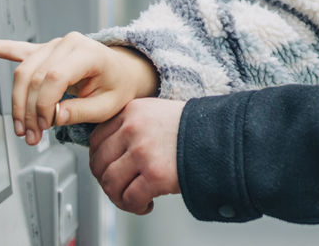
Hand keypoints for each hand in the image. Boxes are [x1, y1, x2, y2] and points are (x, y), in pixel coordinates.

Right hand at [0, 33, 159, 144]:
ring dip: (18, 103)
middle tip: (32, 136)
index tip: (45, 126)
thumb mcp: (108, 105)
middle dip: (29, 111)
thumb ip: (81, 111)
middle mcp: (68, 43)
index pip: (54, 77)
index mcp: (87, 52)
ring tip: (23, 128)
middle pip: (34, 77)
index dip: (44, 105)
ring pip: (22, 73)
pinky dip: (3, 49)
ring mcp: (54, 45)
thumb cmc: (118, 87)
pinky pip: (20, 51)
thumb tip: (54, 117)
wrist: (123, 72)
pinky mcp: (45, 51)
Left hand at [89, 98, 183, 213]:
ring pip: (110, 183)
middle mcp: (134, 129)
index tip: (108, 170)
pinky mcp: (155, 175)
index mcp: (132, 111)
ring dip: (119, 197)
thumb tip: (110, 154)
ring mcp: (143, 152)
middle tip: (120, 188)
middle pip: (100, 163)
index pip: (97, 140)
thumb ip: (132, 125)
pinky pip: (130, 199)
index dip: (99, 160)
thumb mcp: (157, 112)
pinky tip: (146, 205)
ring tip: (133, 199)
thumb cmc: (193, 128)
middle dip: (107, 182)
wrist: (222, 136)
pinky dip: (135, 207)